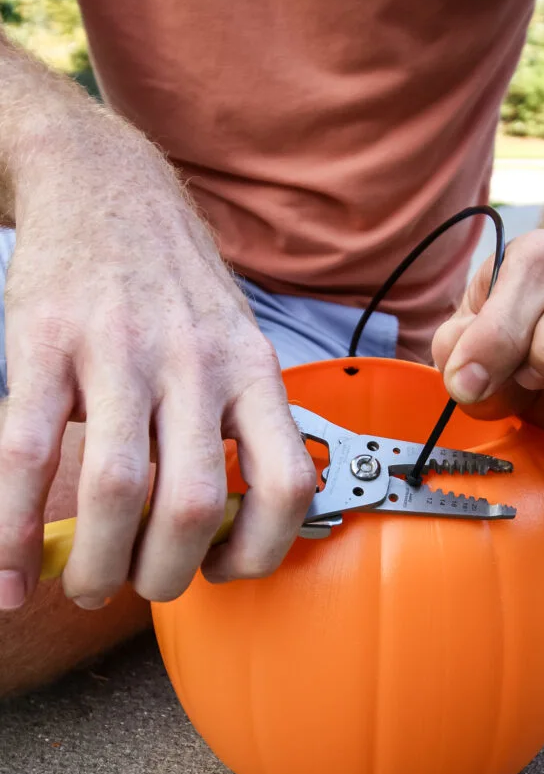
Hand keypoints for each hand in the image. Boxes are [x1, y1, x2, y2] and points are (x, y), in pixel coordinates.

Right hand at [0, 118, 314, 610]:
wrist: (104, 184)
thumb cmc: (175, 282)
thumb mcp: (236, 341)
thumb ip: (241, 421)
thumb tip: (229, 523)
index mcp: (251, 370)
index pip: (287, 480)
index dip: (265, 548)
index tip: (228, 570)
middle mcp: (194, 363)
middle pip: (194, 504)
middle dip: (165, 575)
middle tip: (140, 588)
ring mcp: (119, 350)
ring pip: (117, 489)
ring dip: (99, 563)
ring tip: (88, 584)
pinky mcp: (46, 342)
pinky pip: (28, 453)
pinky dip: (12, 526)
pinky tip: (12, 570)